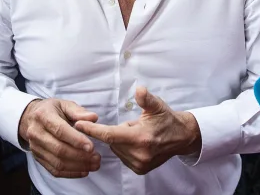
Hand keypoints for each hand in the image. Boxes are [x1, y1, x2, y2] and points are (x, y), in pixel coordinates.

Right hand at [18, 98, 100, 178]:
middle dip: (80, 156)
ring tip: (94, 165)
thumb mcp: (65, 104)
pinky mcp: (38, 158)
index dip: (76, 140)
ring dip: (78, 166)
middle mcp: (36, 132)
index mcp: (43, 116)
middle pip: (59, 149)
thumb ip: (79, 112)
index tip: (91, 147)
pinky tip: (84, 171)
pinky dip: (70, 173)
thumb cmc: (52, 110)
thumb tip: (93, 118)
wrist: (31, 117)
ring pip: (57, 162)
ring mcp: (35, 147)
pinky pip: (54, 170)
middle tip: (97, 158)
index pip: (60, 130)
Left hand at [75, 87, 201, 174]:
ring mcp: (140, 164)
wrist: (181, 137)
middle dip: (117, 131)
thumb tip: (139, 90)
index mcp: (141, 138)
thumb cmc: (167, 119)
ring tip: (138, 134)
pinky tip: (137, 143)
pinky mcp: (140, 169)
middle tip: (133, 125)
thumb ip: (146, 98)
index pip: (109, 135)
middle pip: (112, 142)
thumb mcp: (157, 105)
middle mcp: (139, 154)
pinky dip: (125, 148)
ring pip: (117, 149)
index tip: (77, 125)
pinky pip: (123, 157)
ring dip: (121, 141)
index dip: (92, 130)